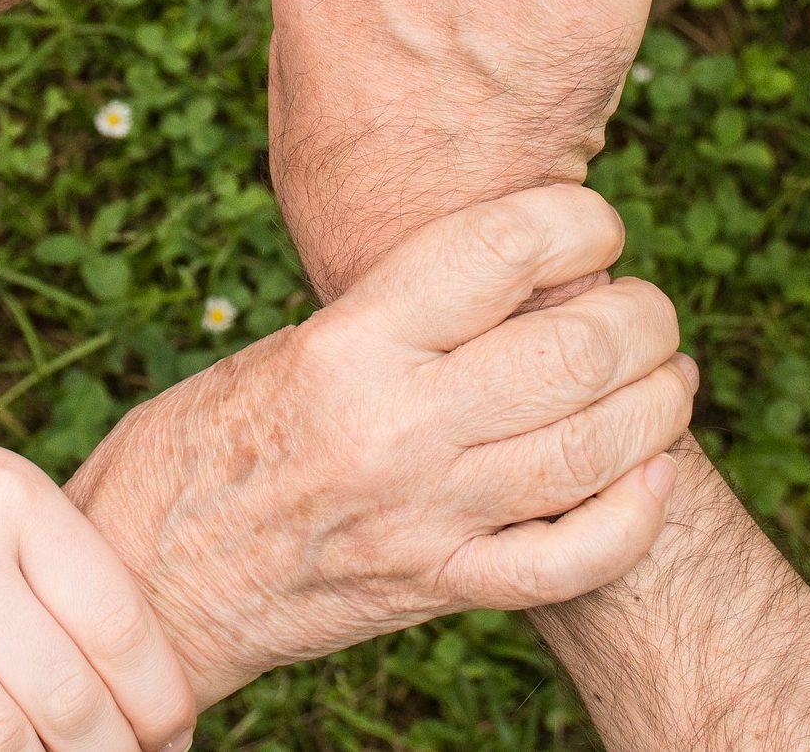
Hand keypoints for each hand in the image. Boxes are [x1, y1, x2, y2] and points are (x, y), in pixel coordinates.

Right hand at [72, 187, 691, 700]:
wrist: (143, 581)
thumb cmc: (196, 447)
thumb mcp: (282, 351)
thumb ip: (392, 321)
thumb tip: (511, 282)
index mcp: (345, 346)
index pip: (502, 250)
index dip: (579, 220)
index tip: (594, 223)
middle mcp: (394, 427)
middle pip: (577, 349)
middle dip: (644, 316)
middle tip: (645, 308)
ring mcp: (425, 517)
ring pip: (599, 449)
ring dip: (660, 403)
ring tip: (666, 376)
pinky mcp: (438, 589)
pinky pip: (574, 559)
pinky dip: (635, 515)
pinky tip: (650, 477)